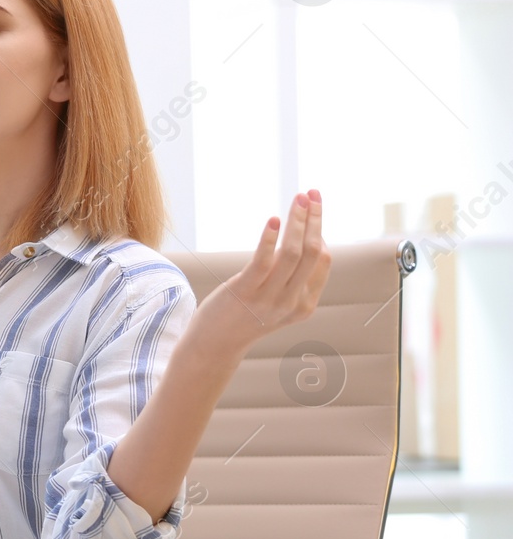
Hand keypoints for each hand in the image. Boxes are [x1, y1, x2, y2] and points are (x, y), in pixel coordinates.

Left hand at [192, 189, 332, 353]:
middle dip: (315, 219)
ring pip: (292, 253)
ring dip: (297, 222)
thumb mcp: (276, 300)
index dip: (319, 230)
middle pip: (313, 252)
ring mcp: (269, 298)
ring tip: (297, 198)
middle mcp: (292, 302)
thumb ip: (292, 278)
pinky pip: (263, 261)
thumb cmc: (244, 317)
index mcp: (305, 304)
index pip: (323, 261)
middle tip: (312, 193)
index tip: (313, 205)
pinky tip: (274, 219)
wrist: (214, 345)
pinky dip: (271, 238)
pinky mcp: (244, 291)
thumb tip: (303, 240)